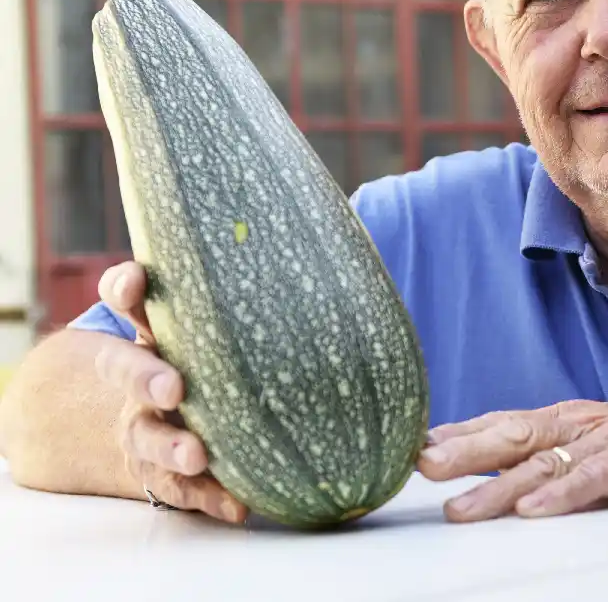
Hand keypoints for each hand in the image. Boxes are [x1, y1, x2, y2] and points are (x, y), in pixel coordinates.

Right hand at [92, 262, 246, 524]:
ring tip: (196, 455)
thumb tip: (336, 245)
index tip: (138, 282)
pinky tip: (238, 506)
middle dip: (147, 377)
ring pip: (146, 438)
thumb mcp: (204, 318)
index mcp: (150, 331)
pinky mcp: (161, 472)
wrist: (137, 417)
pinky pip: (181, 490)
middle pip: (128, 371)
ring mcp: (144, 427)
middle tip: (174, 386)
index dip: (127, 288)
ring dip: (171, 447)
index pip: (128, 300)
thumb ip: (246, 287)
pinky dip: (209, 498)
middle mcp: (137, 377)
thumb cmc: (199, 350)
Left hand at [416, 400, 607, 521]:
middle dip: (465, 452)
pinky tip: (535, 510)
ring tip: (463, 507)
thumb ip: (553, 464)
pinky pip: (596, 478)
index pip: (504, 423)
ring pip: (546, 462)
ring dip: (500, 487)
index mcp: (568, 419)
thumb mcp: (597, 452)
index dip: (460, 434)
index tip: (417, 447)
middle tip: (422, 466)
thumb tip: (498, 486)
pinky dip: (563, 494)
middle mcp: (582, 423)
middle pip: (513, 435)